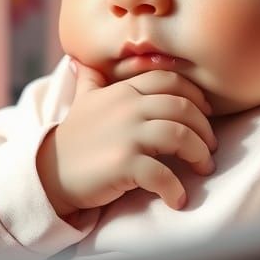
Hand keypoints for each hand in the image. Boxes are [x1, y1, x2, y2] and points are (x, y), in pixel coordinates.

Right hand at [37, 61, 216, 214]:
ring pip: (180, 136)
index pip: (171, 81)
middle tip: (210, 148)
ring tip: (204, 168)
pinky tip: (179, 199)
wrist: (49, 174)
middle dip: (205, 129)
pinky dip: (176, 189)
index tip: (207, 114)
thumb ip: (91, 80)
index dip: (196, 95)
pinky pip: (162, 175)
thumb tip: (84, 61)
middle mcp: (126, 107)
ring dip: (200, 154)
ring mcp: (126, 135)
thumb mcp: (82, 102)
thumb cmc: (73, 139)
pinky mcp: (123, 165)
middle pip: (182, 108)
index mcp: (123, 91)